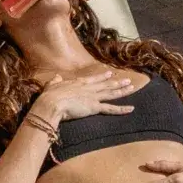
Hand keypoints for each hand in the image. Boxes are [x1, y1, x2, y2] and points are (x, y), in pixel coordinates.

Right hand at [30, 67, 145, 124]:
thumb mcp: (51, 85)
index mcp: (79, 83)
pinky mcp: (95, 107)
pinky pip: (111, 109)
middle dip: (117, 82)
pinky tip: (131, 109)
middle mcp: (89, 88)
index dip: (102, 77)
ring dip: (122, 91)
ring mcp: (93, 97)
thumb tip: (57, 77)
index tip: (110, 73)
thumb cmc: (50, 96)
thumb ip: (55, 81)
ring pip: (111, 93)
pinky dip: (122, 109)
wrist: (52, 103)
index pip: (94, 79)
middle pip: (106, 85)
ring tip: (132, 87)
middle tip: (128, 79)